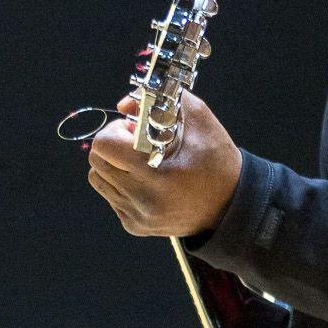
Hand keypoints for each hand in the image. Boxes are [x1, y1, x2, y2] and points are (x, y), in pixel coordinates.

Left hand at [87, 91, 241, 237]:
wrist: (230, 206)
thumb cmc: (216, 160)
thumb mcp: (199, 120)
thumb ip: (160, 102)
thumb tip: (123, 106)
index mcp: (157, 175)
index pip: (104, 146)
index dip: (116, 131)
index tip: (135, 131)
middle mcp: (143, 200)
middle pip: (97, 161)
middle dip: (112, 146)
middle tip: (136, 144)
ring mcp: (136, 216)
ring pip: (98, 178)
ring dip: (114, 164)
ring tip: (141, 162)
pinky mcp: (134, 225)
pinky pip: (110, 195)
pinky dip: (122, 183)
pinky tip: (147, 181)